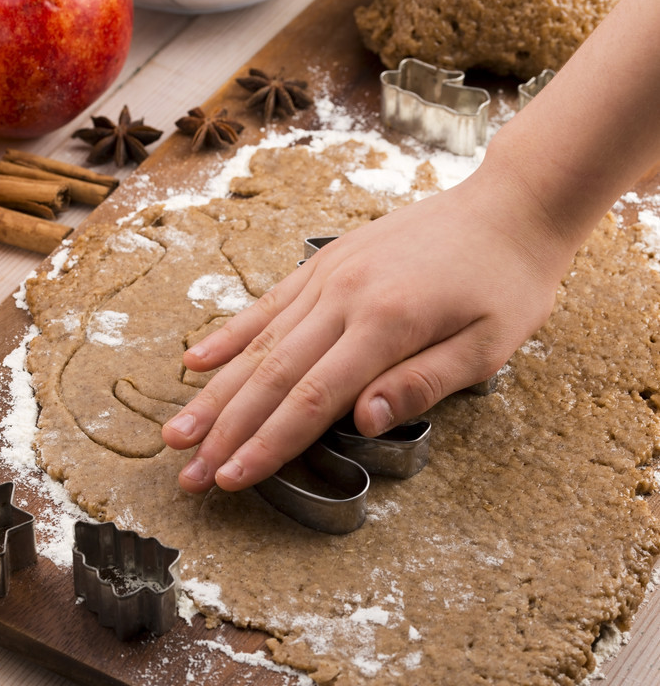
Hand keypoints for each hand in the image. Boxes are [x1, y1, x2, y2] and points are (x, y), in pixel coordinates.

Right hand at [162, 160, 572, 494]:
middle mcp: (345, 296)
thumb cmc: (507, 282)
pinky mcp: (327, 260)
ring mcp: (330, 274)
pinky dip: (231, 333)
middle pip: (272, 375)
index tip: (231, 478)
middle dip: (225, 430)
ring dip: (215, 392)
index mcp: (386, 324)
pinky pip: (269, 302)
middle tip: (188, 474)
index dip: (268, 444)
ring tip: (175, 431)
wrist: (509, 207)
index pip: (312, 399)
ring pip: (260, 342)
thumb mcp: (488, 346)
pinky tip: (196, 360)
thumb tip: (360, 423)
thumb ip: (421, 383)